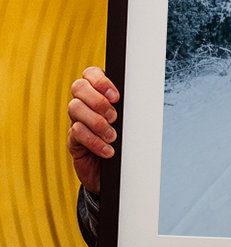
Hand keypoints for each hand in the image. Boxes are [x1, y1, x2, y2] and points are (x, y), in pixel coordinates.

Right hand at [67, 67, 119, 193]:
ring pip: (75, 108)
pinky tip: (108, 150)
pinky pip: (77, 132)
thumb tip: (141, 97)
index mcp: (98, 93)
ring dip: (97, 122)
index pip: (90, 73)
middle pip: (78, 87)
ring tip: (112, 136)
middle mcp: (84, 104)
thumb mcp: (129, 122)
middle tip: (114, 117)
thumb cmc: (126, 142)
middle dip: (98, 100)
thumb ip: (129, 108)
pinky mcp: (73, 140)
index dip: (100, 81)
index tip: (116, 96)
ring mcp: (76, 121)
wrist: (116, 173)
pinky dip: (94, 141)